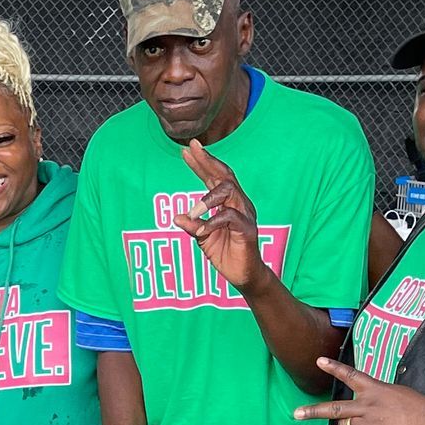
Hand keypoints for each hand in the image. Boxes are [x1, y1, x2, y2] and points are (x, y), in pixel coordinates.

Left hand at [171, 140, 265, 292]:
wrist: (243, 275)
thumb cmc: (224, 253)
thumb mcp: (202, 238)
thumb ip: (192, 225)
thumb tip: (176, 216)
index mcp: (227, 203)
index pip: (214, 178)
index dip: (201, 163)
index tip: (186, 150)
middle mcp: (238, 203)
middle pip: (224, 175)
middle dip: (208, 161)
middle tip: (193, 149)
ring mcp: (245, 215)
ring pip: (230, 192)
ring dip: (208, 199)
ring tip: (194, 211)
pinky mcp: (248, 230)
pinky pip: (230, 218)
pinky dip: (212, 222)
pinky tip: (201, 231)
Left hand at [295, 355, 424, 424]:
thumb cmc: (420, 408)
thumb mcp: (397, 393)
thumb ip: (377, 396)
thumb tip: (365, 406)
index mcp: (375, 389)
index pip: (350, 375)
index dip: (333, 368)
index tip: (318, 361)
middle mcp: (368, 405)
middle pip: (334, 409)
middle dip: (312, 412)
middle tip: (297, 414)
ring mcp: (369, 424)